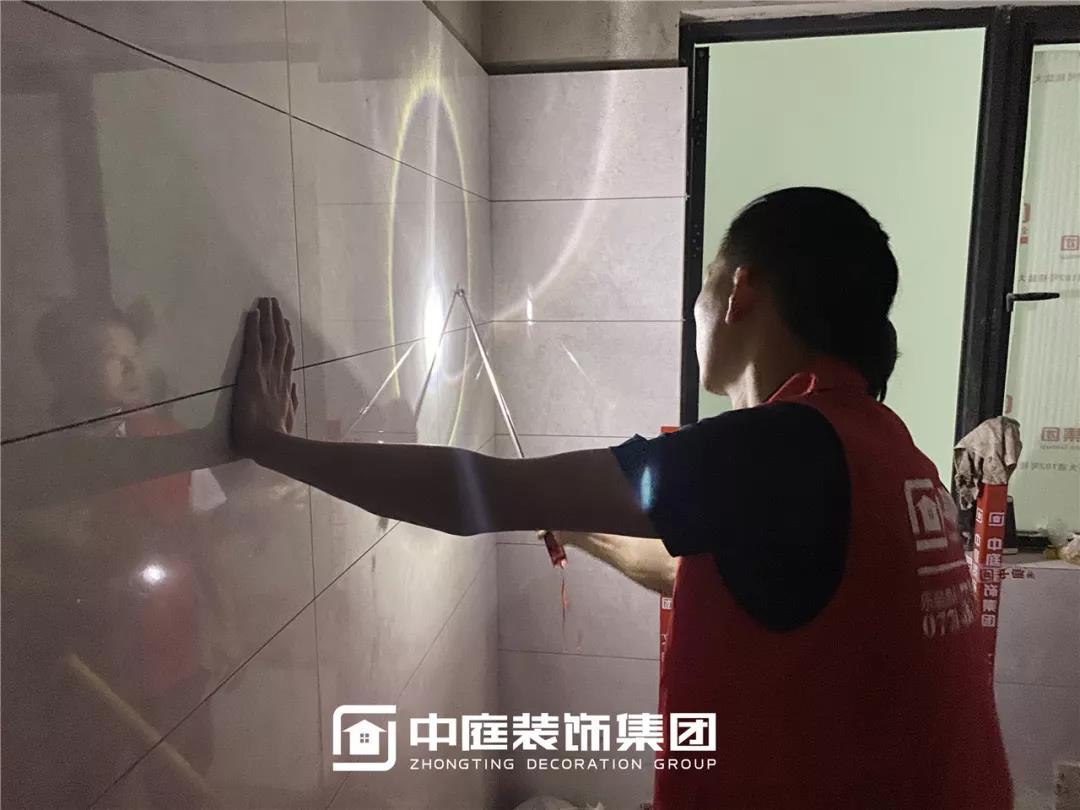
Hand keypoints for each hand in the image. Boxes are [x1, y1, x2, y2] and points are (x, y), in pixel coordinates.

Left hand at [232, 297, 297, 456]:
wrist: (270, 443)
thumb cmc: (277, 437)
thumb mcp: (289, 418)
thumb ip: (291, 401)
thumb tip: (293, 388)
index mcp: (285, 385)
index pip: (287, 355)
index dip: (287, 337)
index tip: (286, 323)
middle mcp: (278, 373)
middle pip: (280, 341)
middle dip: (278, 320)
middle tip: (275, 303)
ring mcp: (267, 371)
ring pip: (270, 337)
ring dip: (268, 317)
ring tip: (266, 301)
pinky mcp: (253, 371)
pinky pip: (254, 344)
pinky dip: (254, 327)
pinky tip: (253, 313)